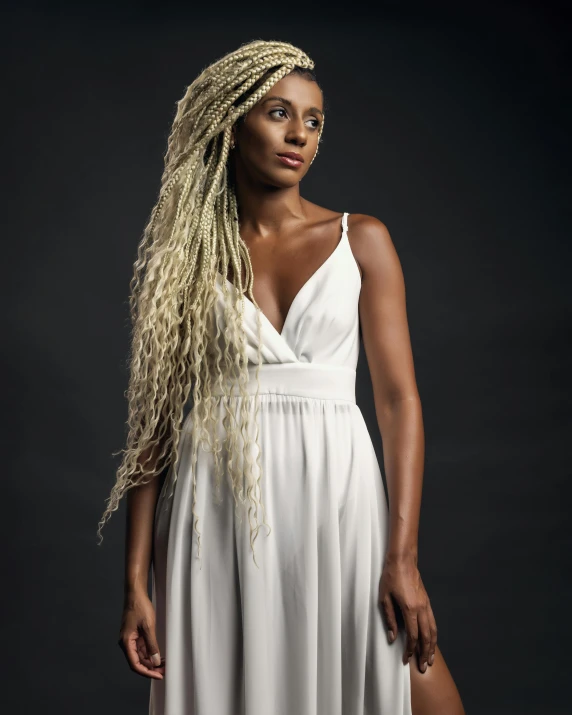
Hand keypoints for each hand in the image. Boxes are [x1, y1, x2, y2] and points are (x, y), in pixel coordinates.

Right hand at [118, 588, 164, 679]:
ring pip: (141, 656)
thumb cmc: (140, 607)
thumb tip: (155, 661)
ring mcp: (131, 639)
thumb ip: (152, 645)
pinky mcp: (135, 635)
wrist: (135, 593)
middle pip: (138, 662)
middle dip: (151, 668)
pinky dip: (151, 653)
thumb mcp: (148, 626)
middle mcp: (126, 643)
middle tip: (165, 671)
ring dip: (152, 661)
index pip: (135, 664)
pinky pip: (142, 648)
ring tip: (164, 664)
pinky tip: (160, 655)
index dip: (147, 672)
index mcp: (126, 643)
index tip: (159, 675)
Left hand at [378, 553, 436, 672]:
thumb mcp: (384, 598)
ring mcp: (426, 605)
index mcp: (410, 609)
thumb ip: (389, 619)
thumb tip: (392, 637)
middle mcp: (421, 608)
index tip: (406, 660)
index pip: (413, 636)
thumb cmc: (390, 577)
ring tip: (431, 659)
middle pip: (426, 637)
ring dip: (432, 646)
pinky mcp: (427, 601)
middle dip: (425, 654)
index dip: (410, 650)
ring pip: (433, 630)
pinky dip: (433, 634)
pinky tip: (431, 640)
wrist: (402, 560)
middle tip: (424, 667)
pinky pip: (433, 622)